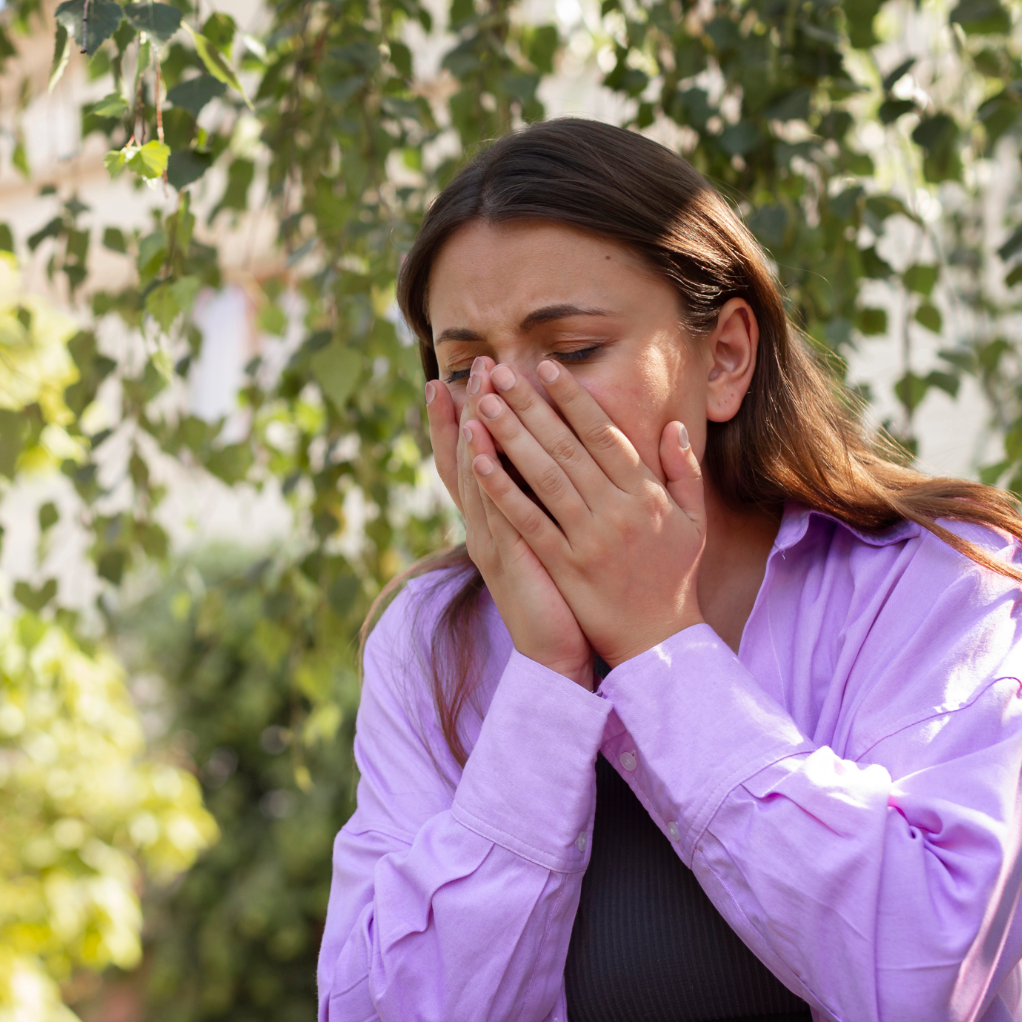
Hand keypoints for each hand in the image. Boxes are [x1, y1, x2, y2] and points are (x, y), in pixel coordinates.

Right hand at [426, 358, 593, 686]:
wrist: (557, 655)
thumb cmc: (561, 600)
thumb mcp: (552, 543)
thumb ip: (550, 504)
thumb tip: (558, 464)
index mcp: (498, 520)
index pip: (476, 461)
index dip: (464, 421)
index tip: (460, 379)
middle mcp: (486, 525)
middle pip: (469, 459)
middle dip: (471, 410)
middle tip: (475, 366)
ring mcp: (491, 540)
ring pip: (476, 476)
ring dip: (474, 430)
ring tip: (476, 389)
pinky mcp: (506, 558)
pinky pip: (492, 510)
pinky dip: (483, 476)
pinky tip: (480, 445)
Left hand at [466, 359, 705, 667]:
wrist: (660, 641)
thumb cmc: (674, 576)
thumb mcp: (692, 520)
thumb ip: (682, 470)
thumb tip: (672, 426)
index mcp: (644, 494)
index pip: (604, 435)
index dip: (573, 399)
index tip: (547, 367)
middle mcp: (616, 510)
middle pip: (568, 447)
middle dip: (531, 407)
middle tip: (501, 373)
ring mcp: (588, 538)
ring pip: (544, 477)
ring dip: (511, 437)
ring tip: (483, 405)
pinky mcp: (564, 565)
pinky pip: (528, 521)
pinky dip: (502, 490)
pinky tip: (479, 462)